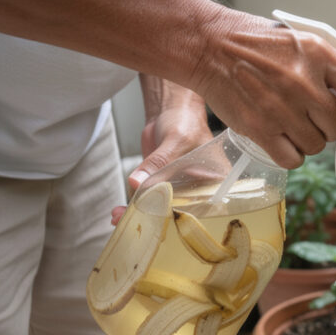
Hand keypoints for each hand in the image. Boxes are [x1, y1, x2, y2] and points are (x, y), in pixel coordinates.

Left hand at [112, 77, 213, 224]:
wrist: (171, 110)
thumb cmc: (186, 121)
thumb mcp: (175, 140)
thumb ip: (158, 163)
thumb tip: (137, 182)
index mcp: (215, 183)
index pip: (200, 208)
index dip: (180, 219)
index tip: (158, 224)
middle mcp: (199, 190)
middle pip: (179, 212)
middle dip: (155, 220)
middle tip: (133, 222)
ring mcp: (179, 189)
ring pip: (161, 208)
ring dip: (140, 214)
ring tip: (120, 217)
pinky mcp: (161, 185)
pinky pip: (149, 198)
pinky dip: (134, 204)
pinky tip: (120, 211)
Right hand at [190, 12, 335, 168]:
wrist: (208, 47)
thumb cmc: (254, 45)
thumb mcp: (300, 43)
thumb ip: (328, 71)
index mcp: (319, 54)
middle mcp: (304, 82)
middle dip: (328, 127)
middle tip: (309, 115)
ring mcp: (282, 108)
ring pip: (316, 145)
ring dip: (306, 140)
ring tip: (287, 120)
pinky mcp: (261, 128)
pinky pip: (292, 159)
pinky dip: (289, 155)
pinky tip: (278, 137)